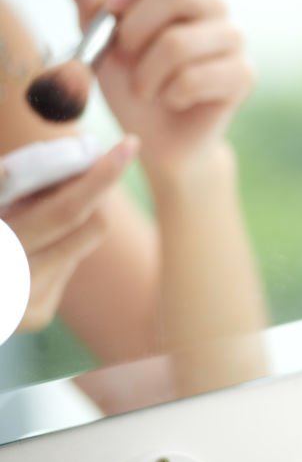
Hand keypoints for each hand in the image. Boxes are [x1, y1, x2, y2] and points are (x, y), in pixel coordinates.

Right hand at [1, 136, 136, 331]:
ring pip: (82, 243)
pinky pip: (67, 265)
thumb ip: (8, 183)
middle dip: (90, 191)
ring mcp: (30, 307)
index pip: (67, 211)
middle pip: (91, 225)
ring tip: (26, 210)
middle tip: (75, 166)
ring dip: (66, 219)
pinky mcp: (39, 316)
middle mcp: (17, 284)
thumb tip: (63, 157)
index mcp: (4, 249)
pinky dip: (54, 245)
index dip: (101, 177)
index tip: (129, 145)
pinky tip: (25, 243)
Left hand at [71, 0, 252, 182]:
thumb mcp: (101, 45)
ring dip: (147, 72)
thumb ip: (92, 10)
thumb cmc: (134, 86)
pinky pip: (194, 78)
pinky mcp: (243, 75)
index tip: (114, 7)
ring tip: (145, 88)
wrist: (159, 139)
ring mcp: (233, 40)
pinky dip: (169, 95)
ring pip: (179, 42)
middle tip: (124, 56)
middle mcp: (213, 8)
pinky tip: (173, 101)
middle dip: (135, 28)